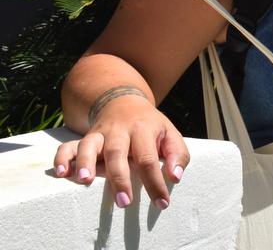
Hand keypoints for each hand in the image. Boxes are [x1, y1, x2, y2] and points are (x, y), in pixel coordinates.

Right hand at [52, 91, 188, 208]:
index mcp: (143, 130)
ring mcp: (100, 134)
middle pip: (117, 153)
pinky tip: (61, 173)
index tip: (162, 203)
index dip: (155, 182)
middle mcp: (119, 131)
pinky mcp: (85, 138)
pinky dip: (62, 158)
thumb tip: (175, 177)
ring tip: (85, 181)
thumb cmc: (151, 127)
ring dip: (85, 162)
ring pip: (89, 145)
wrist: (124, 102)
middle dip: (119, 179)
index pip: (149, 158)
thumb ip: (177, 155)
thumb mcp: (170, 135)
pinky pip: (68, 146)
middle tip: (124, 202)